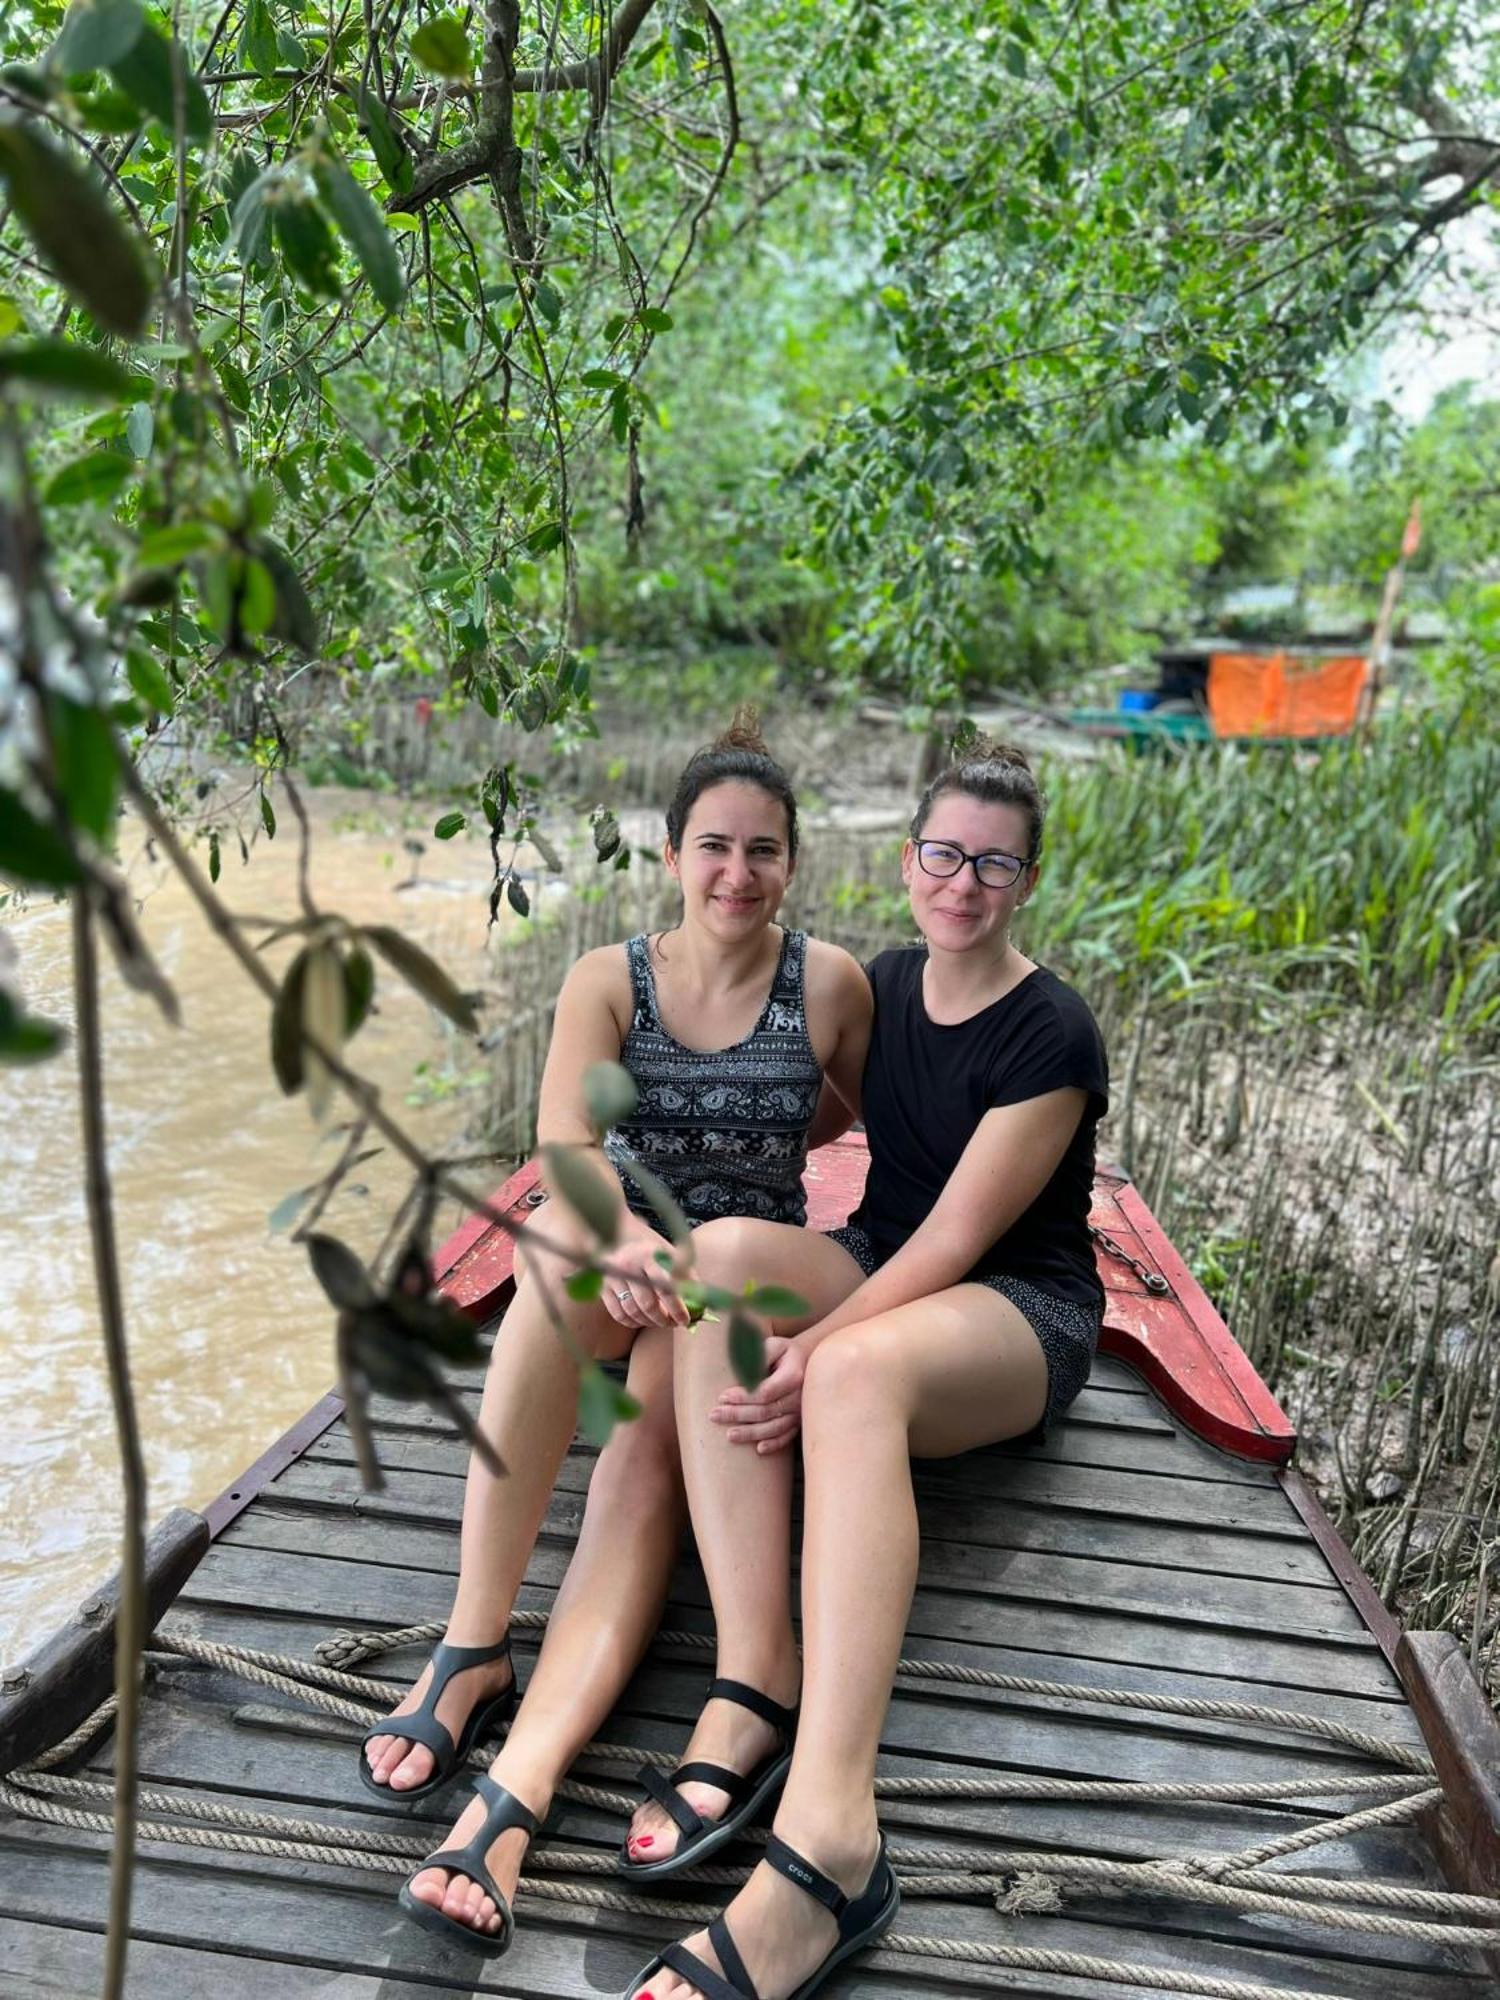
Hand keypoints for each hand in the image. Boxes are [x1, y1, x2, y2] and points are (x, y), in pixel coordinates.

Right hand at [600, 1226, 691, 1329]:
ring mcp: (613, 1276)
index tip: (685, 1320)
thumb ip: (686, 1276)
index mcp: (649, 1255)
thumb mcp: (671, 1255)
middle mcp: (628, 1265)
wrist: (620, 1238)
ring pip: (632, 1311)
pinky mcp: (603, 1287)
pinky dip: (632, 1322)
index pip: (665, 1288)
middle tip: (673, 1324)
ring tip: (661, 1322)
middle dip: (663, 1319)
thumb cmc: (652, 1251)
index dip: (677, 1308)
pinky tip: (642, 1321)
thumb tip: (700, 1304)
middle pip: (648, 1303)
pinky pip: (618, 1314)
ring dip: (649, 1322)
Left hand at [711, 1334, 805, 1452]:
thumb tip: (743, 1373)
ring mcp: (800, 1412)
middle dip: (737, 1415)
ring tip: (729, 1435)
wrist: (807, 1362)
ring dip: (750, 1433)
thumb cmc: (783, 1352)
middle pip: (766, 1411)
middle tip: (714, 1416)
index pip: (765, 1392)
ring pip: (774, 1427)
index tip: (722, 1397)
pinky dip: (774, 1444)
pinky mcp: (799, 1422)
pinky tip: (759, 1449)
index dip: (743, 1397)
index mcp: (793, 1376)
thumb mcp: (773, 1345)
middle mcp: (799, 1397)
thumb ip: (759, 1355)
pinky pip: (787, 1436)